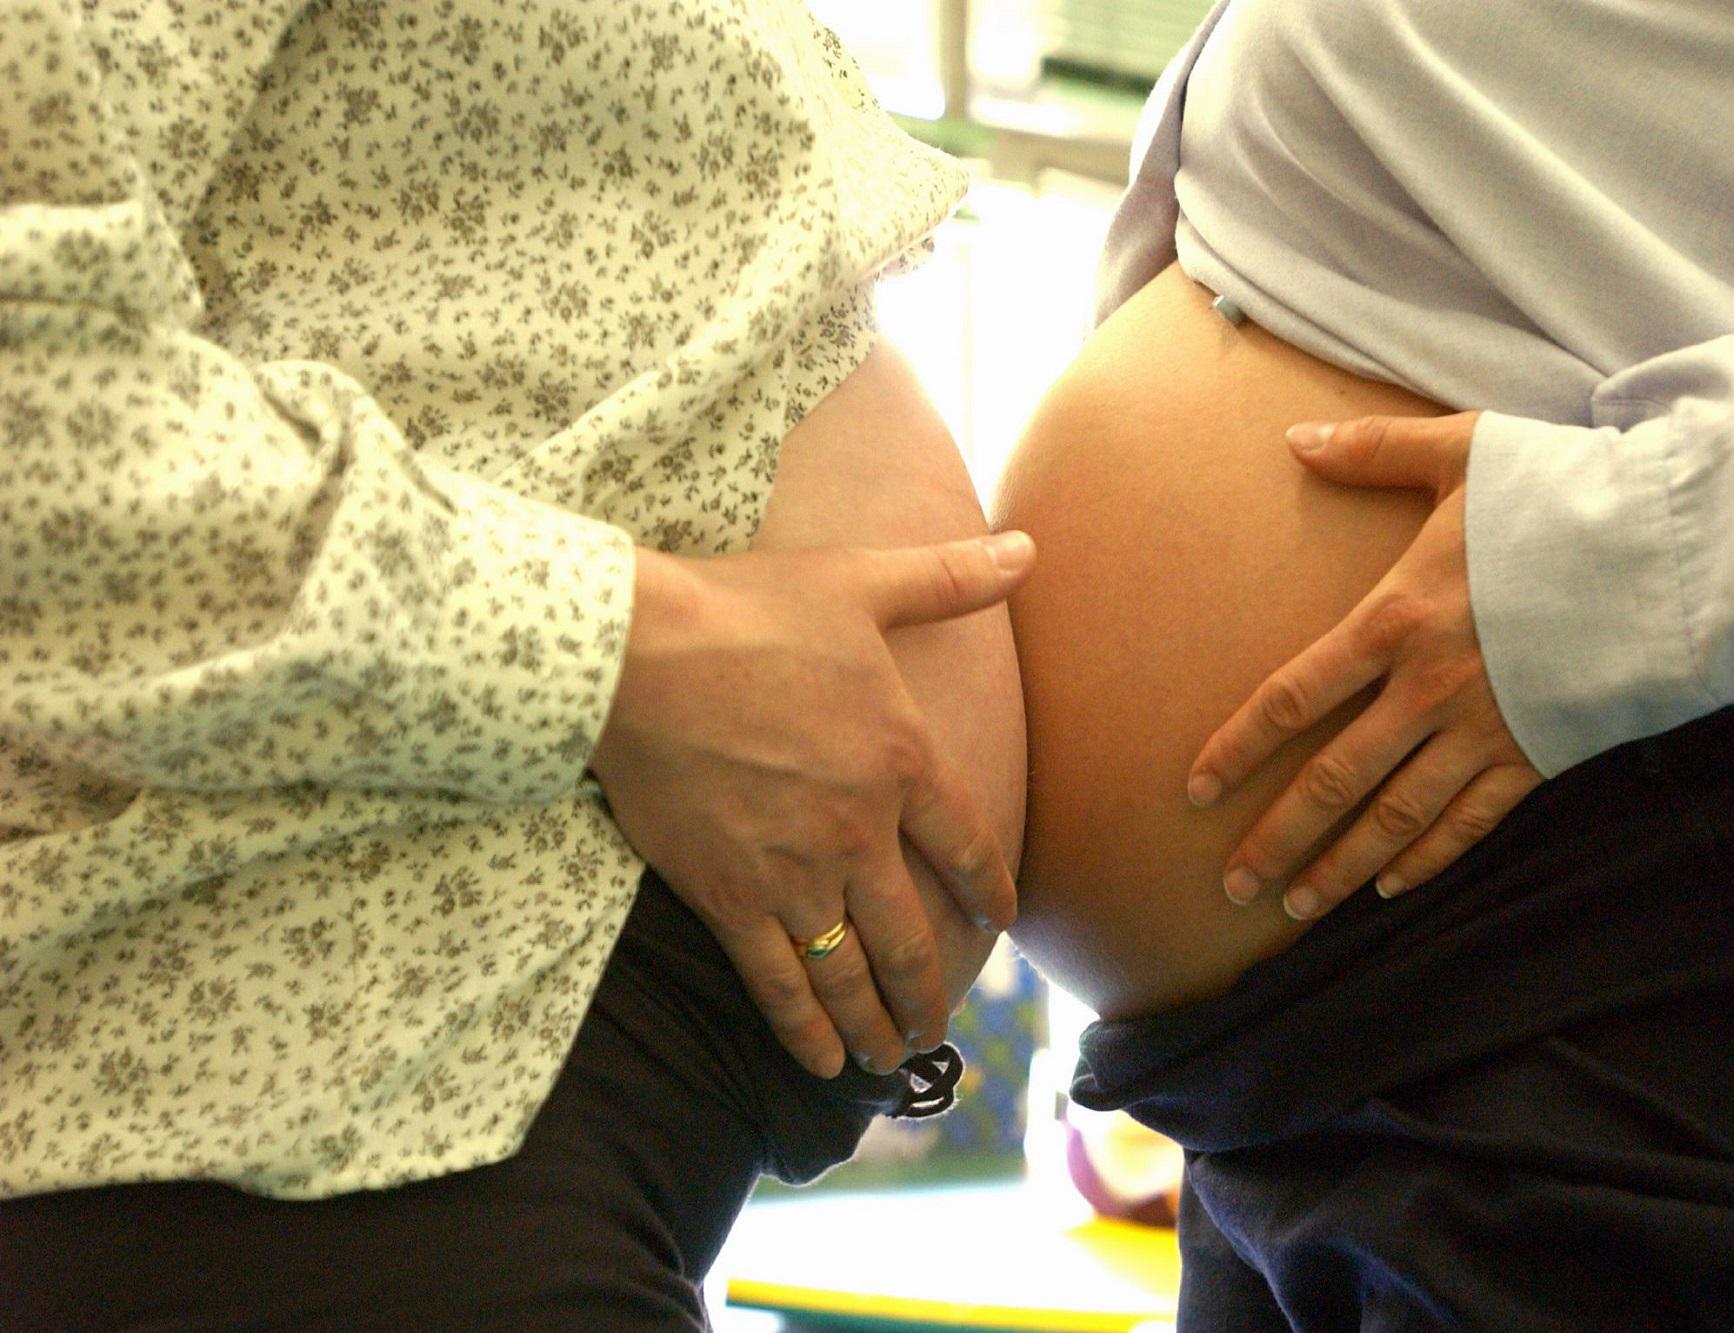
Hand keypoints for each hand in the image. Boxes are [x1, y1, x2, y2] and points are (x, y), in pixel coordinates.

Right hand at [589, 531, 1034, 1077]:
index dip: (990, 890)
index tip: (1001, 921)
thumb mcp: (861, 582)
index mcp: (901, 760)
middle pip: (911, 935)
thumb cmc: (748, 609)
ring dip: (877, 1022)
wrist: (636, 651)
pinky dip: (803, 1028)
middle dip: (930, 990)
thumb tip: (1028, 547)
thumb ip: (949, 578)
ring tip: (893, 1055)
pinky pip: (776, 981)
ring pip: (850, 971)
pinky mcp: (726, 896)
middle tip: (940, 1027)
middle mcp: (857, 830)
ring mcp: (792, 873)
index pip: (967, 846)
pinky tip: (822, 1060)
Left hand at [1188, 413, 1541, 919]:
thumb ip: (1373, 450)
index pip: (1291, 696)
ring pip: (1395, 819)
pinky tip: (1392, 889)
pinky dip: (1428, 861)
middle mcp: (1428, 689)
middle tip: (1232, 885)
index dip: (1239, 748)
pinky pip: (1470, 824)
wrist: (1679, 549)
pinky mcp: (1539, 757)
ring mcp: (1485, 731)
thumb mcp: (1463, 452)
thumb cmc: (1566, 492)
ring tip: (1295, 909)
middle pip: (1332, 780)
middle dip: (1277, 839)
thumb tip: (1295, 439)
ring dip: (1341, 868)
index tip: (1196, 790)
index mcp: (1395, 619)